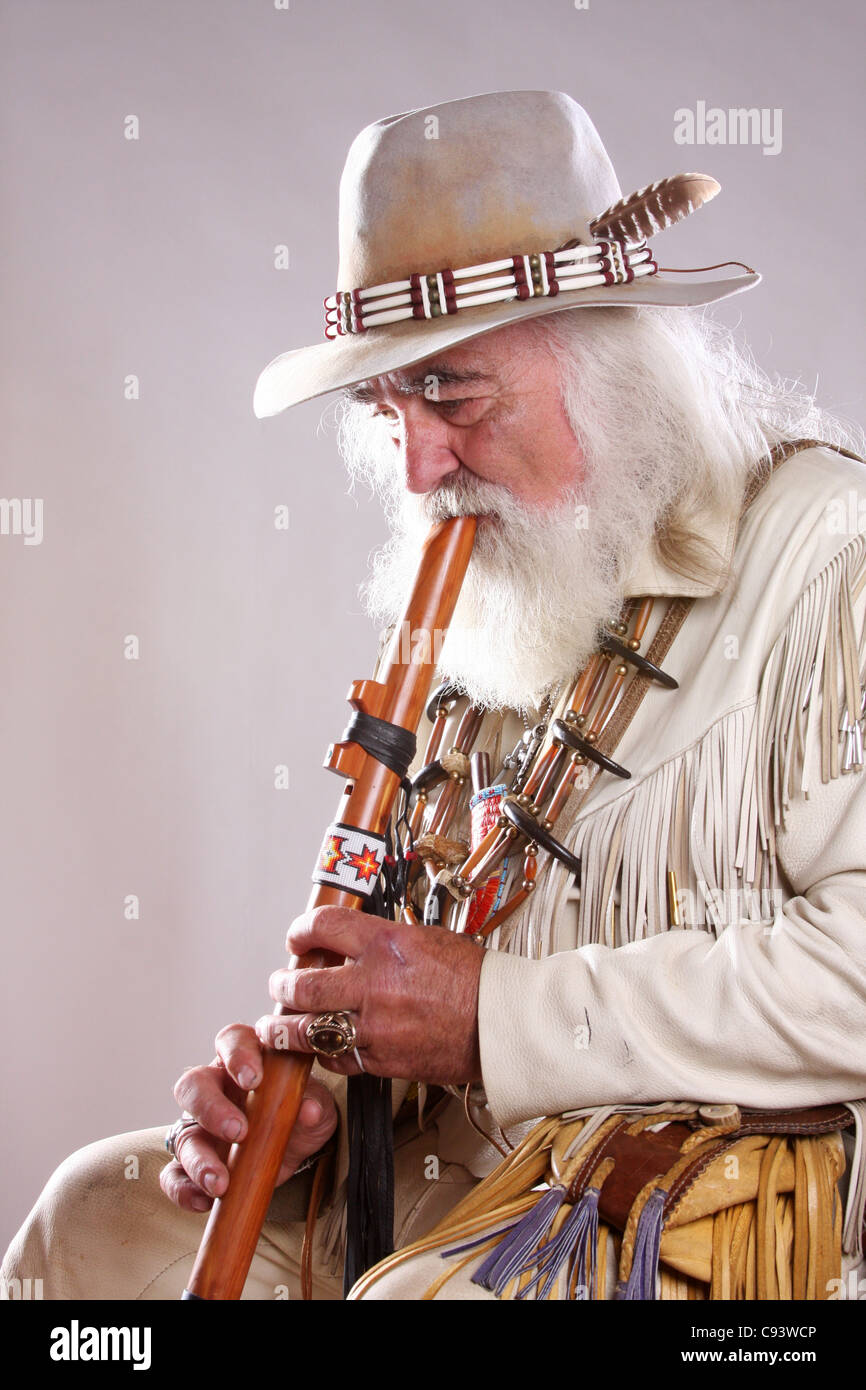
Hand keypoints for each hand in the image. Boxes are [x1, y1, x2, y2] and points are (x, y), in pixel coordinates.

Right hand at [160, 1022, 337, 1212]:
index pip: (231, 1041)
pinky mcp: (193, 1161)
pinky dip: (184, 1187)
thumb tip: (309, 1110)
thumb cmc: (299, 1113)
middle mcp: (216, 1088)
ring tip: (221, 1182)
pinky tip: (204, 1199)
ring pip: (182, 1132)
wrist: (295, 1151)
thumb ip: (315, 1103)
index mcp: (245, 1061)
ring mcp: (199, 1125)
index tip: (252, 1078)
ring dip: (198, 1158)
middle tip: (237, 1130)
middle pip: (194, 1084)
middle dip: (211, 1107)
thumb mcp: (316, 1106)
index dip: (237, 1055)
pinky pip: (174, 1173)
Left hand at [257, 907, 483, 1084]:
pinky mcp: (383, 1060)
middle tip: (280, 983)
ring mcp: (376, 1025)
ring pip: (309, 1029)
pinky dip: (324, 1054)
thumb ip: (385, 941)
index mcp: (387, 943)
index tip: (297, 939)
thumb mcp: (426, 939)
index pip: (324, 926)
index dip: (300, 931)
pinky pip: (337, 1059)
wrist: (500, 1021)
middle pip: (303, 984)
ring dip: (285, 1027)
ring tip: (276, 1025)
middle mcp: (375, 982)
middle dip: (283, 984)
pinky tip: (321, 1048)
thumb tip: (352, 943)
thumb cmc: (473, 978)